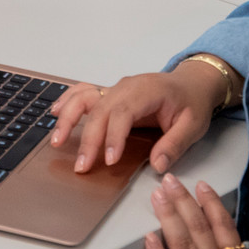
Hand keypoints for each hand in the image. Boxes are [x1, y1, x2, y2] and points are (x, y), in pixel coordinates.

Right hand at [48, 64, 225, 173]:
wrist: (191, 83)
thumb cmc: (191, 103)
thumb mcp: (193, 125)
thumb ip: (175, 145)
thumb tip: (158, 166)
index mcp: (148, 91)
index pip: (124, 112)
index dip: (114, 136)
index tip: (109, 160)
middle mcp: (126, 87)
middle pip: (100, 110)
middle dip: (88, 139)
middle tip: (82, 166)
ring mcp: (115, 88)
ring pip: (86, 99)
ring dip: (69, 118)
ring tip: (57, 141)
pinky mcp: (110, 94)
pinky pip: (84, 93)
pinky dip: (68, 101)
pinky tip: (55, 113)